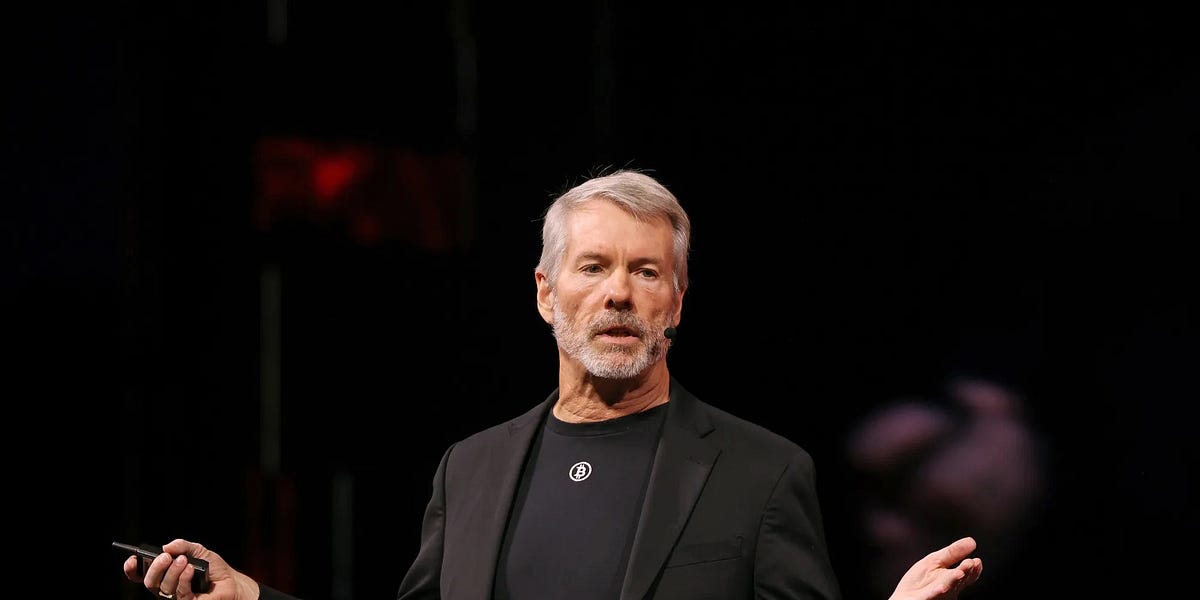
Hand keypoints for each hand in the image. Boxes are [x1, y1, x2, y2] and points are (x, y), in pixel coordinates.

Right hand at [123, 539, 259, 599]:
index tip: (132, 560)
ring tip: (185, 561)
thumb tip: (166, 546)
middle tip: (165, 557)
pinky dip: (184, 579)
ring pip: (164, 587)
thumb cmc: (213, 568)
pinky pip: (180, 593)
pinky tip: (191, 569)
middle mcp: (167, 588)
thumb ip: (183, 546)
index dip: (133, 570)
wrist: (232, 581)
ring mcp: (176, 597)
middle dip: (155, 568)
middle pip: (150, 582)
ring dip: (173, 571)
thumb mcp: (198, 550)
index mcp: (165, 575)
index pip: (142, 575)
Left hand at [887, 536, 982, 599]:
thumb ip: (953, 553)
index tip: (976, 561)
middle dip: (965, 572)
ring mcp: (938, 596)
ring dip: (953, 581)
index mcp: (952, 580)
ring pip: (947, 588)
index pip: (966, 575)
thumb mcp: (935, 561)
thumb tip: (972, 541)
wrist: (903, 599)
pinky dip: (937, 592)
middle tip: (970, 563)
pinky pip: (931, 596)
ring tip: (960, 573)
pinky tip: (942, 587)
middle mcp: (948, 590)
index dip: (972, 570)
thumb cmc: (920, 582)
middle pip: (958, 581)